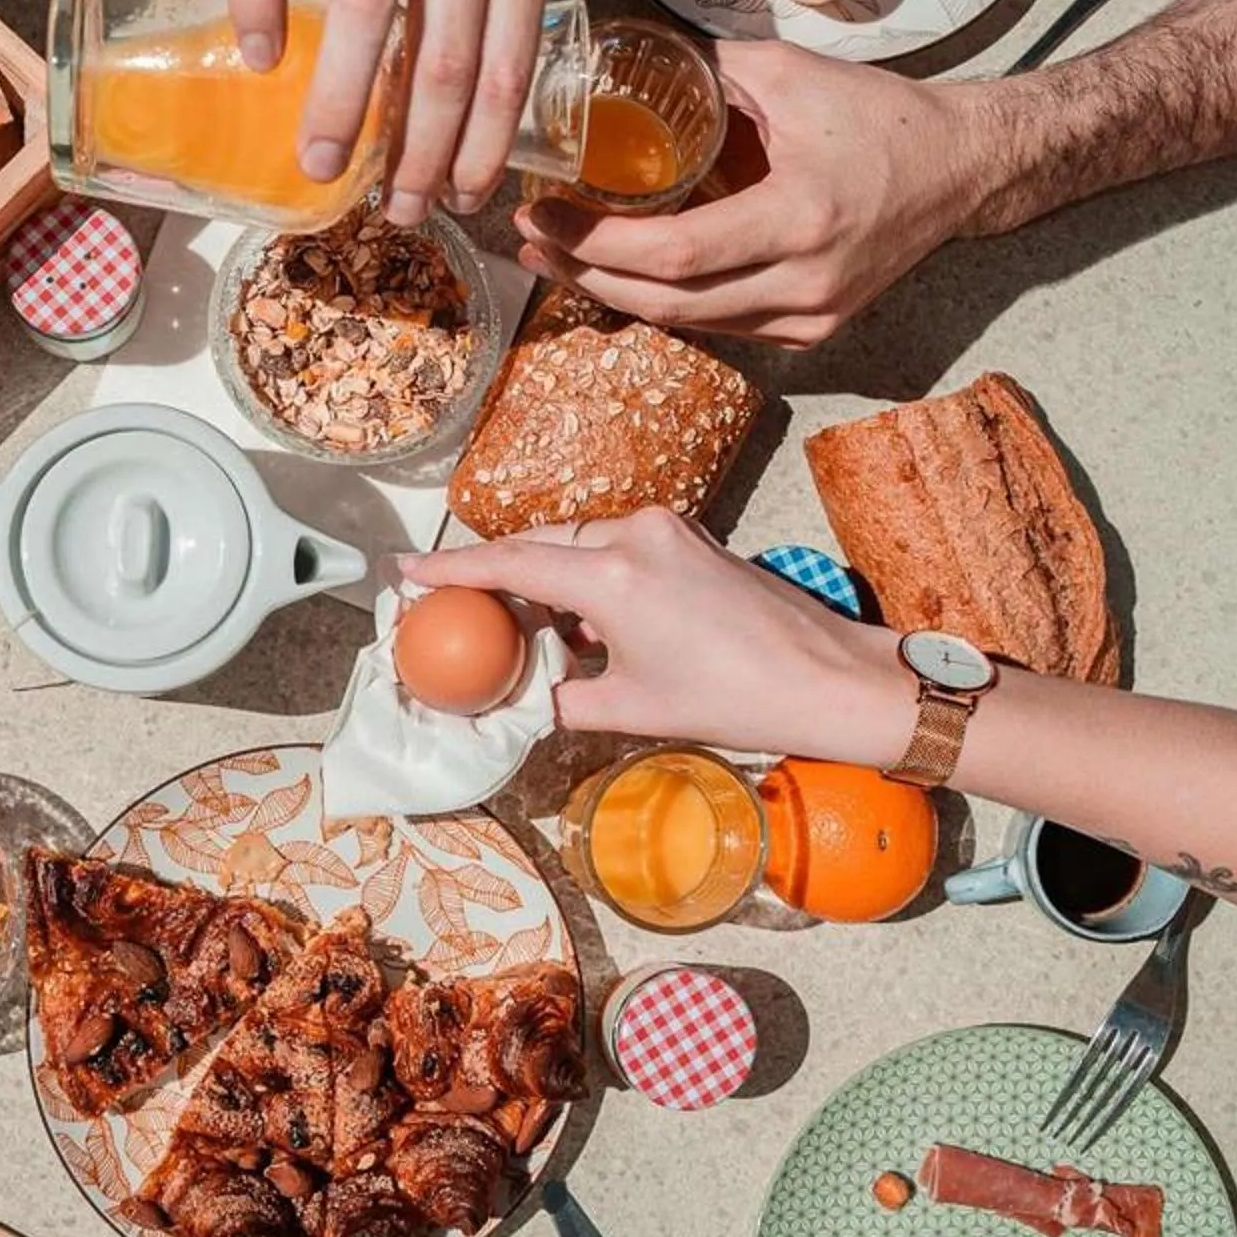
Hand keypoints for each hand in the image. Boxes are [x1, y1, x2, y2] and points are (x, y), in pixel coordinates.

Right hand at [231, 0, 556, 225]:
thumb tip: (479, 105)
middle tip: (390, 212)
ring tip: (319, 166)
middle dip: (411, 152)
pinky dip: (261, 5)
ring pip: (362, 13)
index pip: (503, 62)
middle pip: (438, 57)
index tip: (457, 201)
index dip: (479, 145)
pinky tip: (261, 56)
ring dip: (337, 106)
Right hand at [403, 510, 907, 762]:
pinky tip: (580, 621)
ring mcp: (666, 528)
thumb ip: (560, 699)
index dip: (451, 568)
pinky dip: (586, 575)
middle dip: (495, 575)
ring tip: (518, 625)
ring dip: (545, 577)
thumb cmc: (735, 698)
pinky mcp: (689, 535)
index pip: (509, 562)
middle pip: (539, 545)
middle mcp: (634, 535)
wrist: (829, 678)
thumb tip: (514, 706)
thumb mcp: (632, 708)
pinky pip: (614, 546)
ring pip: (577, 542)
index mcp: (612, 575)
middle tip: (456, 608)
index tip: (407, 572)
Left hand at [517, 42, 993, 344]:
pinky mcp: (812, 328)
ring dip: (617, 293)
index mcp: (800, 218)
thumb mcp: (788, 74)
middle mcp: (806, 283)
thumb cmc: (882, 116)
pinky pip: (720, 324)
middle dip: (586, 276)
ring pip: (689, 323)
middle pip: (668, 304)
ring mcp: (811, 316)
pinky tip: (623, 273)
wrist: (961, 167)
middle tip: (532, 240)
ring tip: (561, 256)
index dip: (595, 245)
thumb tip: (623, 60)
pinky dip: (666, 300)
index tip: (542, 214)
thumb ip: (704, 71)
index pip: (674, 255)